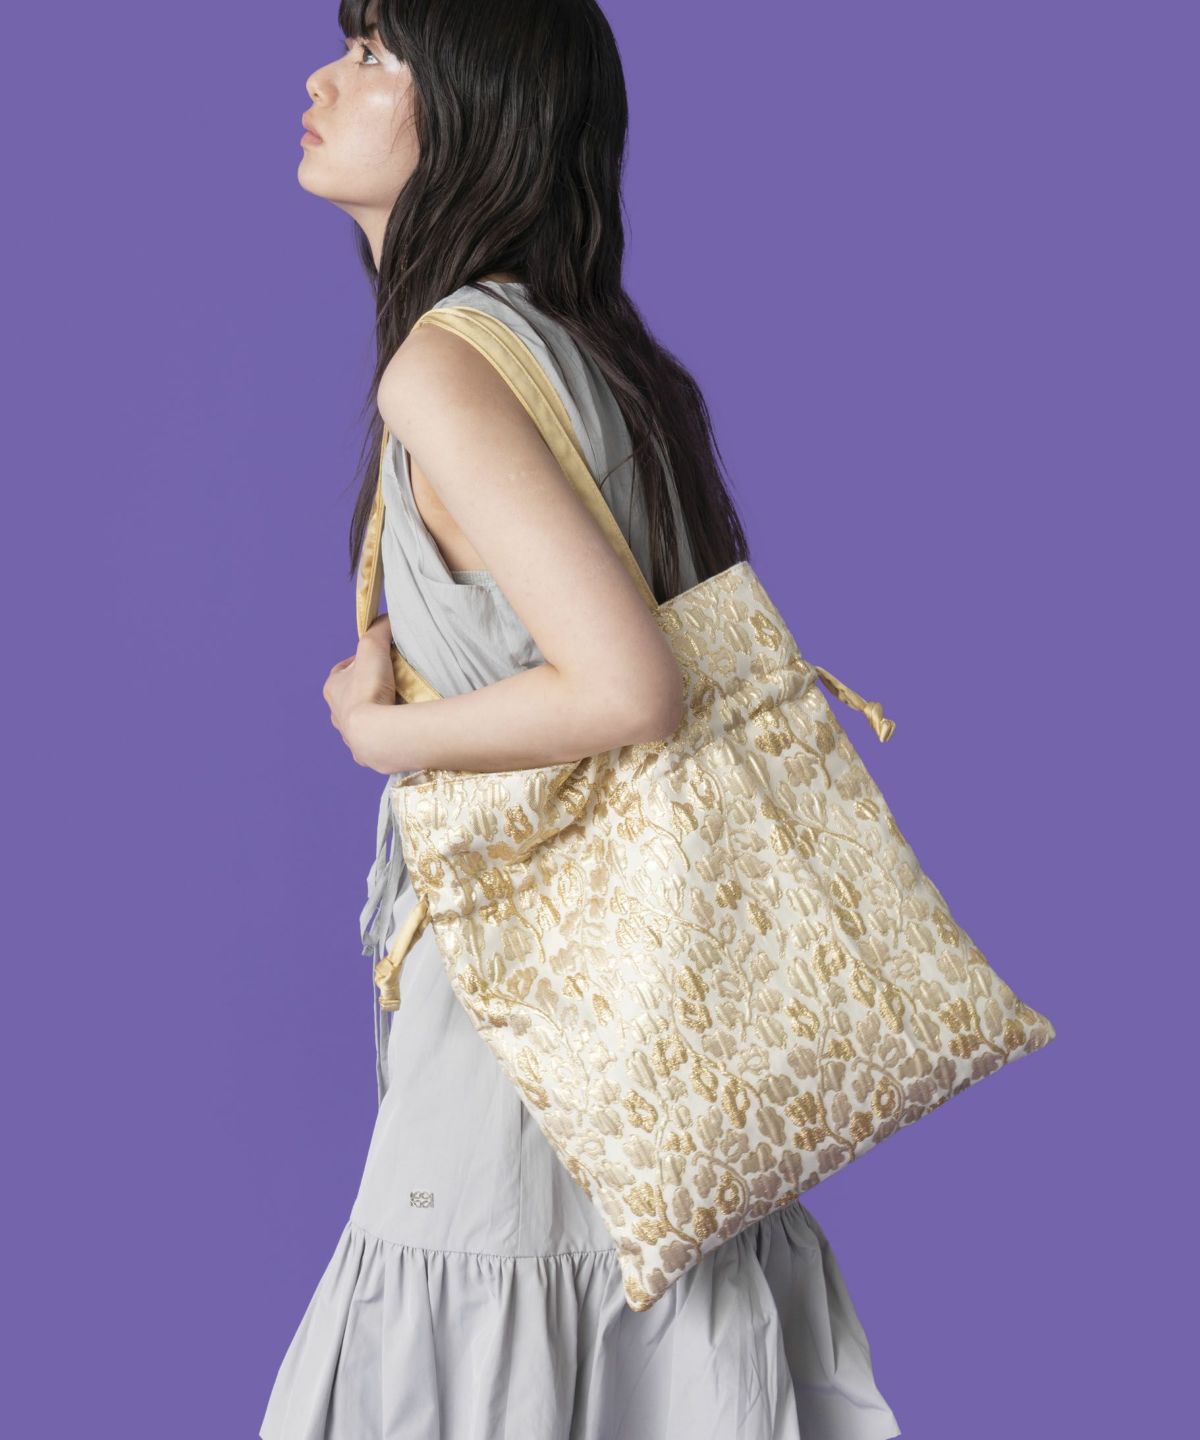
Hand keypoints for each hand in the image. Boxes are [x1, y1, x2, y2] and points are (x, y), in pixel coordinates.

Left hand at [323, 615, 395, 763]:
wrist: (376, 733)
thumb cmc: (369, 688)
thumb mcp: (373, 647)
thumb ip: (379, 629)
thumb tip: (387, 617)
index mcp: (332, 689)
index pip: (342, 671)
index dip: (358, 664)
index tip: (376, 661)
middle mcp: (336, 714)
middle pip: (350, 697)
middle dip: (367, 690)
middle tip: (389, 684)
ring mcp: (350, 736)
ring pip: (361, 721)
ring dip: (375, 714)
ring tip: (396, 708)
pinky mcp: (365, 754)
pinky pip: (374, 741)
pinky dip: (384, 734)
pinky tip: (398, 730)